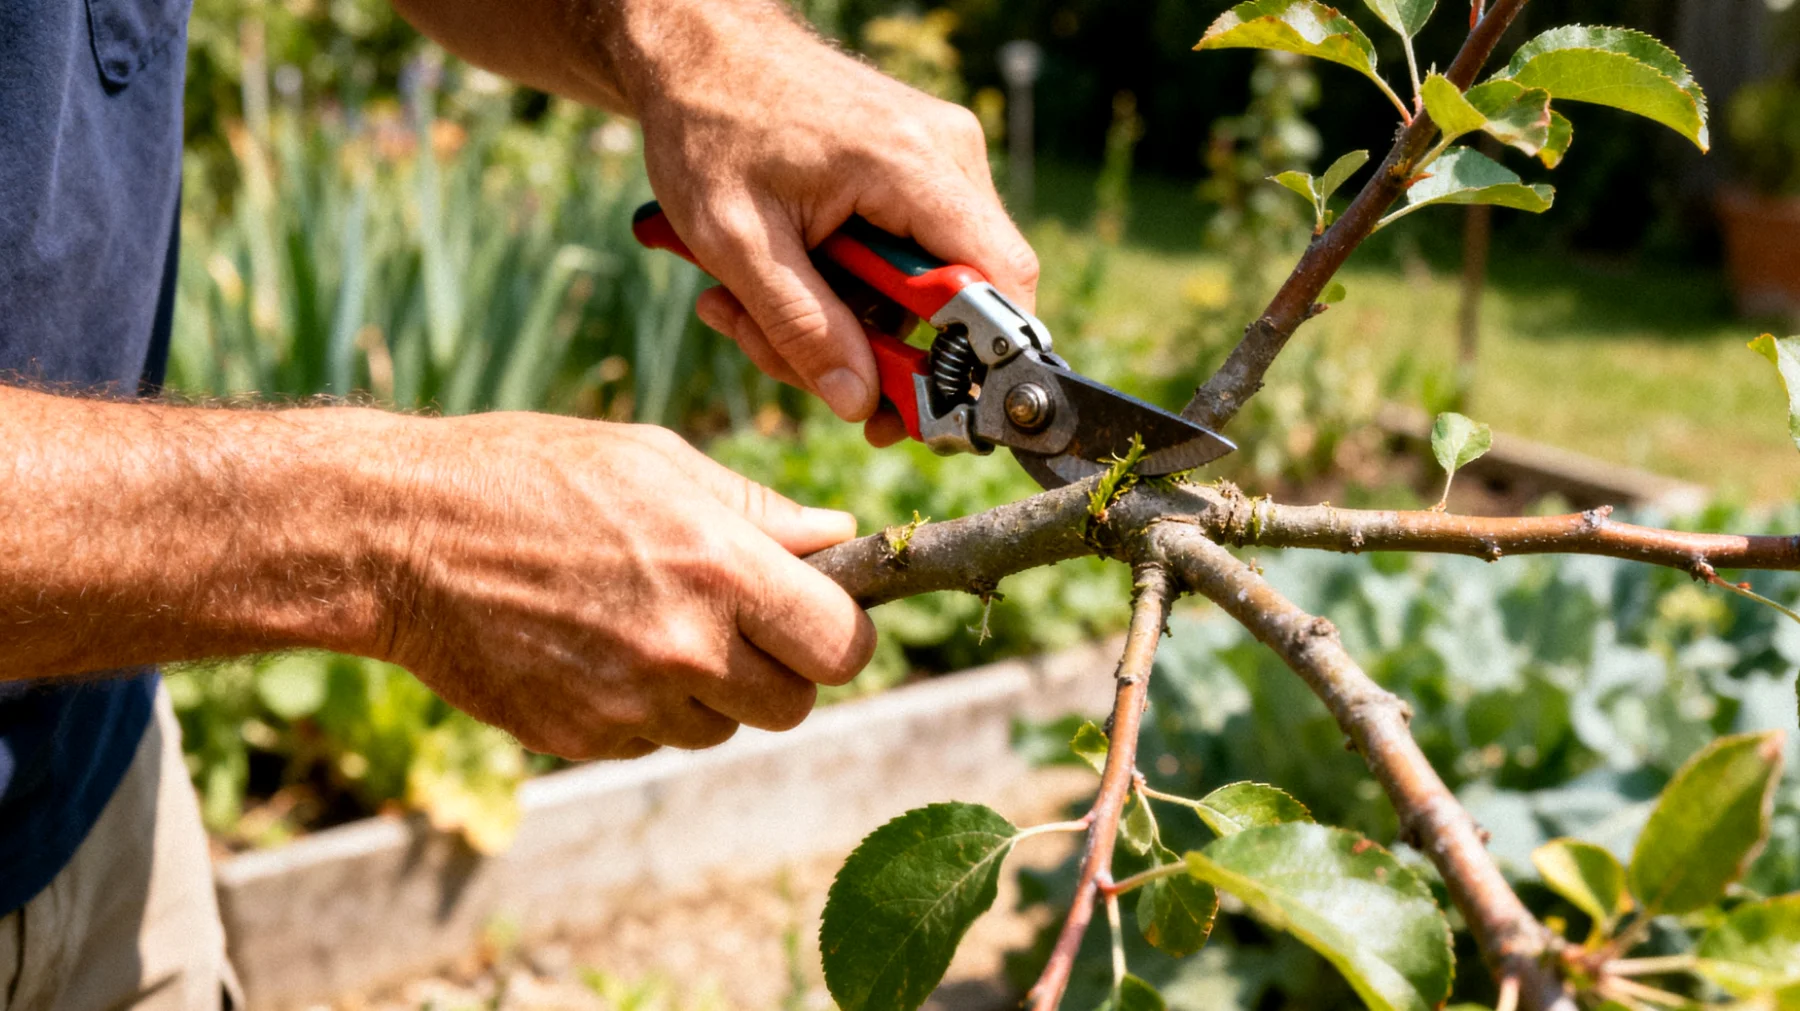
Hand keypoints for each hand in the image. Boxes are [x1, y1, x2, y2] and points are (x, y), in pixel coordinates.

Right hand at [380, 414, 874, 759]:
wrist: (398, 537)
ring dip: (709, 691)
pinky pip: (653, 741)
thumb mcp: (655, 459)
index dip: (840, 631)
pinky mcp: (584, 739)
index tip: (820, 613)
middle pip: (794, 704)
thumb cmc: (529, 474)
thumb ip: (758, 509)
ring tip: (646, 622)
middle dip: (780, 668)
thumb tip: (838, 535)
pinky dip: (644, 709)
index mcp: (721, 568)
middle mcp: (687, 649)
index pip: (843, 646)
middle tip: (738, 622)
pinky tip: (596, 648)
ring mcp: (633, 705)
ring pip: (723, 729)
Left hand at [629, 10, 1037, 438]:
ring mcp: (939, 159)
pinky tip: (781, 278)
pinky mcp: (918, 169)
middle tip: (784, 357)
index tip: (915, 408)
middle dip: (872, 349)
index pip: (999, 280)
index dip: (973, 357)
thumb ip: (801, 326)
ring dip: (844, 322)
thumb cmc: (708, 126)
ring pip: (925, 288)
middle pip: (958, 298)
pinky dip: (846, 288)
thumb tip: (858, 404)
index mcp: (913, 166)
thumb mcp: (735, 241)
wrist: (696, 50)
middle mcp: (947, 156)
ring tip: (748, 307)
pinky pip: (907, 257)